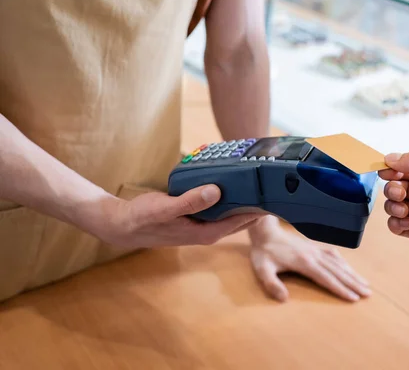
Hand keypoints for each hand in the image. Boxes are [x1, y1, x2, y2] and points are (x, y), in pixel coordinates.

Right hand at [100, 185, 261, 247]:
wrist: (123, 226)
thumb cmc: (143, 218)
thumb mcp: (165, 208)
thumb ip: (190, 201)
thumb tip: (216, 192)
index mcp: (204, 232)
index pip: (239, 222)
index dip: (258, 211)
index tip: (274, 198)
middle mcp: (206, 231)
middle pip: (239, 220)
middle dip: (257, 208)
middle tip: (275, 190)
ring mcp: (201, 225)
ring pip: (230, 214)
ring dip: (244, 203)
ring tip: (260, 187)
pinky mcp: (194, 217)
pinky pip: (218, 208)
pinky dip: (228, 199)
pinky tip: (232, 187)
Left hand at [248, 216, 370, 301]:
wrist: (266, 232)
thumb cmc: (263, 253)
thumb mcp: (262, 269)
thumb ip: (272, 284)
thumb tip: (283, 299)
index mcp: (303, 262)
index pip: (326, 278)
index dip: (340, 289)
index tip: (353, 298)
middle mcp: (313, 255)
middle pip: (337, 271)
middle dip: (353, 283)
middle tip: (368, 293)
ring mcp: (315, 250)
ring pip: (339, 263)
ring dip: (352, 274)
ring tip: (366, 284)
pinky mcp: (314, 247)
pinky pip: (334, 255)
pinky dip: (345, 263)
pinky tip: (350, 269)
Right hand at [378, 151, 408, 275]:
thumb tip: (391, 157)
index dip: (395, 168)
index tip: (384, 171)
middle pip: (399, 185)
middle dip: (393, 187)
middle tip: (401, 194)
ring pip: (395, 204)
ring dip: (393, 206)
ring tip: (405, 211)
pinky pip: (398, 225)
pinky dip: (396, 223)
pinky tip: (406, 224)